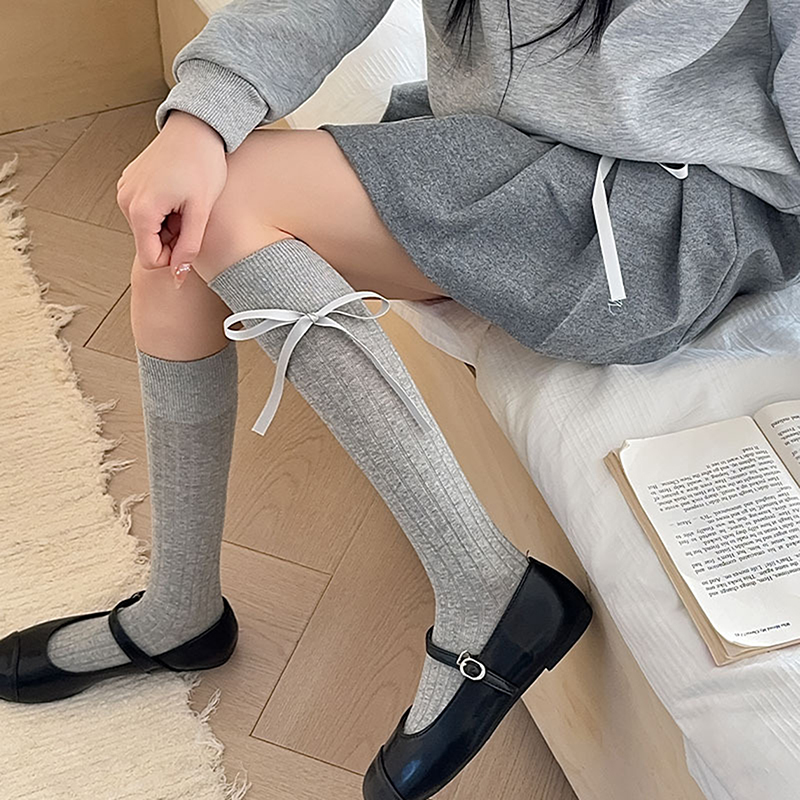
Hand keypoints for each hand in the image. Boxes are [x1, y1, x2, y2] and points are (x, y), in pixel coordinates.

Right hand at [116, 111, 227, 277]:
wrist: (197, 128)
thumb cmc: (203, 163)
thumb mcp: (201, 211)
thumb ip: (189, 248)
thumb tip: (178, 277)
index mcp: (141, 209)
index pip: (150, 259)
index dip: (174, 257)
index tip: (191, 239)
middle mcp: (125, 200)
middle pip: (148, 244)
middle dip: (171, 239)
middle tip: (192, 217)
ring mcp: (125, 190)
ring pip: (146, 229)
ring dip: (167, 226)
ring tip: (185, 204)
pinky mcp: (129, 183)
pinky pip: (144, 212)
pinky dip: (162, 212)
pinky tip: (177, 195)